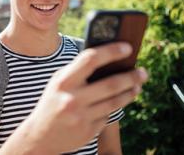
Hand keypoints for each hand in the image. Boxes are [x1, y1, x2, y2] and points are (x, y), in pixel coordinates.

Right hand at [0, 42, 147, 154]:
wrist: (40, 135)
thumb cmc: (53, 102)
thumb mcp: (59, 82)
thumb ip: (78, 71)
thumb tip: (108, 59)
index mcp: (63, 81)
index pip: (91, 59)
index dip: (111, 51)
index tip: (127, 47)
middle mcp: (72, 98)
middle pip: (111, 84)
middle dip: (131, 77)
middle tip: (143, 72)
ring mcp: (81, 117)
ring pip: (115, 102)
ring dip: (130, 92)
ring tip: (137, 86)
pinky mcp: (88, 131)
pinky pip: (108, 116)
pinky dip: (114, 107)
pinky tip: (117, 102)